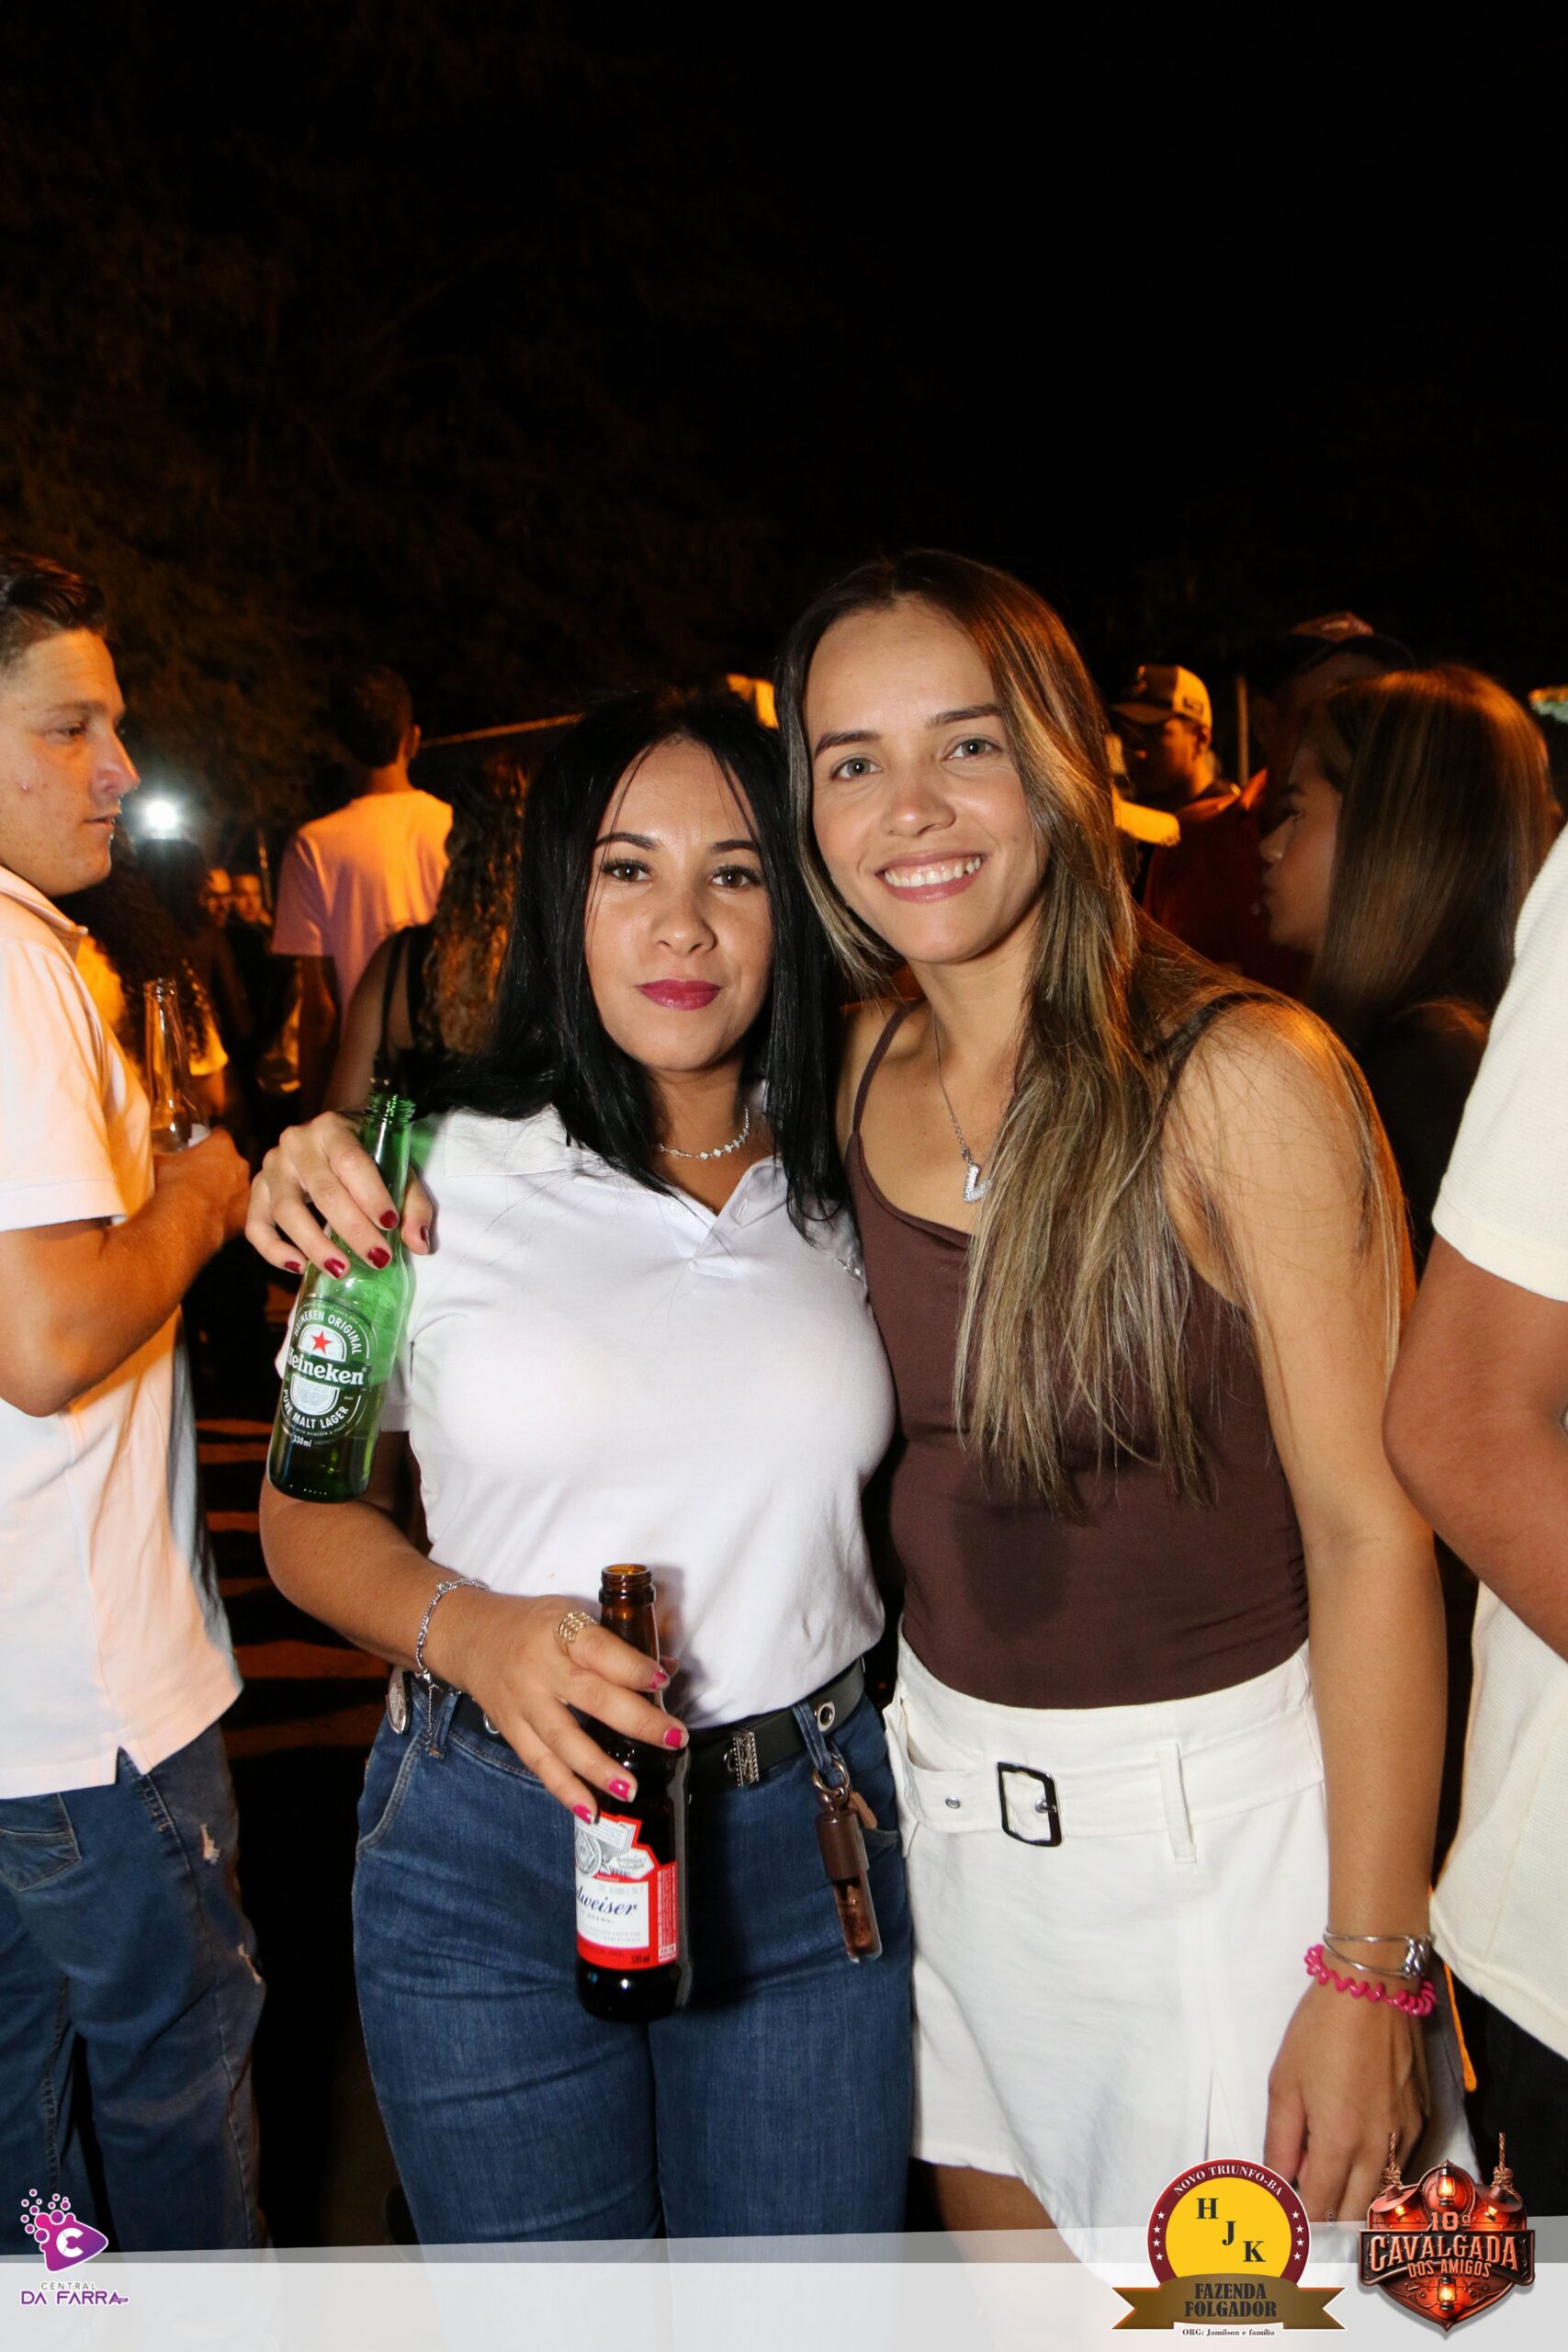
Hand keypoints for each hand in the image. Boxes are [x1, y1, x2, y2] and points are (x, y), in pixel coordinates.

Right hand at [154, 1127, 251, 1246]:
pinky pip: (238, 1212)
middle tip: (202, 1177)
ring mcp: (245, 1190)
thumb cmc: (173, 1185)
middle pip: (232, 1162)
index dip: (211, 1141)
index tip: (204, 1146)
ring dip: (227, 1192)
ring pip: (238, 1187)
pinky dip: (229, 1215)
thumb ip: (164, 1156)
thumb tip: (151, 1155)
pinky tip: (213, 1219)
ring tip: (206, 1201)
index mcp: (221, 1146)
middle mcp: (239, 1165)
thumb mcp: (161, 1163)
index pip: (221, 1136)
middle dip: (220, 1168)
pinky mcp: (244, 1214)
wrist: (183, 1218)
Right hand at [246, 1112, 434, 1272]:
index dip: (370, 1195)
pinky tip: (299, 1267)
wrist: (332, 1137)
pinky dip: (273, 1251)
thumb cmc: (369, 1154)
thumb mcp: (397, 1167)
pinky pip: (256, 1225)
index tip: (390, 1224)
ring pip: (286, 1211)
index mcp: (333, 1127)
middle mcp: (297, 1142)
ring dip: (315, 1245)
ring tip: (342, 1270)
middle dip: (353, 1230)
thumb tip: (418, 1244)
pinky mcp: (257, 1189)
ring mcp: (272, 1165)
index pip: (351, 1162)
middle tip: (377, 1259)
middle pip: (323, 1192)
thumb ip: (412, 1203)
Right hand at [425, 1588, 687, 1819]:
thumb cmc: (534, 1624)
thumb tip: (669, 1669)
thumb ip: (618, 1643)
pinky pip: (539, 1764)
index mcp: (560, 1630)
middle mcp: (540, 1668)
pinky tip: (591, 1811)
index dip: (631, 1666)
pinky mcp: (511, 1729)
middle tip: (674, 1738)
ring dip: (598, 1768)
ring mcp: (523, 1702)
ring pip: (563, 1740)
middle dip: (636, 1721)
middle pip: (590, 1697)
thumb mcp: (572, 1614)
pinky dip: (565, 1790)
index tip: (662, 1681)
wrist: (471, 1636)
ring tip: (631, 1789)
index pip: (598, 1649)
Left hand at [1264, 1982, 1428, 2221]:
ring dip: (1358, 2197)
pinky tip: (1359, 2148)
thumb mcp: (1284, 2084)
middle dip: (1331, 2217)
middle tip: (1307, 2202)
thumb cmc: (1318, 2032)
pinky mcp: (1423, 2119)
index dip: (1301, 2219)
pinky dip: (1380, 2170)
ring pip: (1384, 2193)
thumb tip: (1279, 2184)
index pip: (1321, 2208)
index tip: (1287, 2219)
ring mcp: (1407, 2136)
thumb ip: (1282, 2143)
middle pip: (1357, 2213)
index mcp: (1340, 2143)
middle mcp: (1380, 2150)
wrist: (1373, 1987)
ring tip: (1331, 2176)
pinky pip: (1402, 2164)